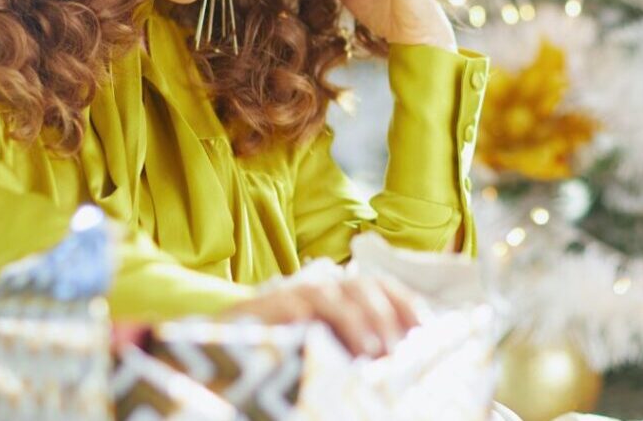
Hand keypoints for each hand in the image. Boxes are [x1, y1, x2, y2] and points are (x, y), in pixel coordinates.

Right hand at [219, 276, 423, 357]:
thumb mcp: (330, 351)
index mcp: (339, 298)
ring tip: (369, 349)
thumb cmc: (284, 356)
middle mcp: (318, 291)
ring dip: (353, 319)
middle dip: (383, 314)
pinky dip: (300, 313)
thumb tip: (398, 355)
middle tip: (395, 348)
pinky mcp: (259, 311)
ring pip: (329, 295)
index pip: (378, 286)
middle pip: (359, 286)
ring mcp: (289, 298)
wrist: (220, 354)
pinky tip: (312, 329)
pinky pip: (285, 306)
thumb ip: (358, 347)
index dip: (403, 301)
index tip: (423, 327)